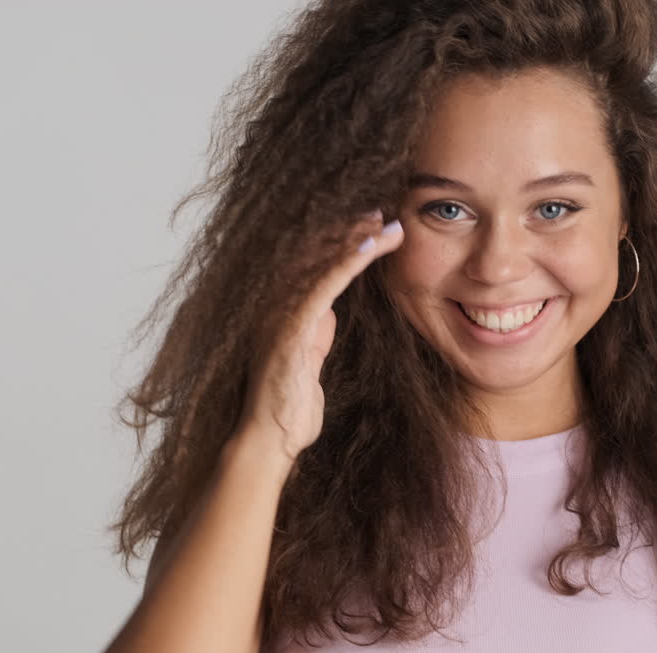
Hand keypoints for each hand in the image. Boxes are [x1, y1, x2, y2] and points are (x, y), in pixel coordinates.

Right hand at [236, 210, 403, 463]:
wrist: (270, 439)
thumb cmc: (289, 403)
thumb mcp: (308, 355)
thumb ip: (315, 328)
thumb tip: (328, 309)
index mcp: (281, 307)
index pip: (311, 259)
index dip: (340, 236)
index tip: (372, 221)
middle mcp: (275, 302)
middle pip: (313, 250)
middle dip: (349, 226)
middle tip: (384, 210)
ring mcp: (280, 313)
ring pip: (320, 260)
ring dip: (355, 237)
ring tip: (386, 221)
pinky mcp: (291, 327)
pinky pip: (324, 284)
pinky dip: (348, 261)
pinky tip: (370, 244)